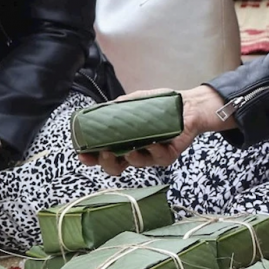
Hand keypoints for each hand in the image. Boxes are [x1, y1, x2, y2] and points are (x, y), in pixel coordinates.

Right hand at [79, 85, 233, 176]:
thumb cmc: (158, 105)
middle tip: (105, 153)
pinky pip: (159, 158)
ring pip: (137, 164)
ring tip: (128, 151)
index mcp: (123, 141)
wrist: (186, 104)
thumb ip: (117, 107)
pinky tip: (152, 144)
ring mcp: (151, 154)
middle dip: (107, 163)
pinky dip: (154, 151)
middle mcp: (135, 151)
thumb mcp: (133, 102)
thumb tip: (98, 110)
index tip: (82, 154)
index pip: (103, 154)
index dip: (91, 157)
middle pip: (116, 167)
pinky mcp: (169, 154)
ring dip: (130, 159)